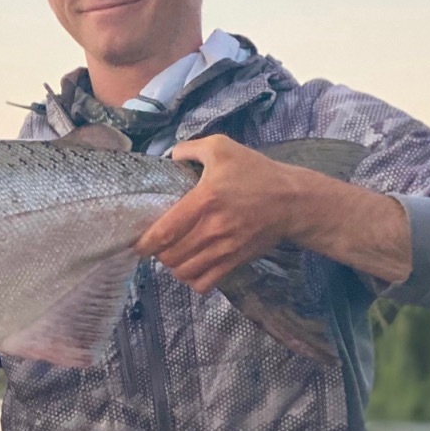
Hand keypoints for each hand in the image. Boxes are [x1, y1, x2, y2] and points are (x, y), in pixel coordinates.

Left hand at [134, 135, 304, 294]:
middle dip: (157, 253)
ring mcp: (225, 248)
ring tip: (174, 255)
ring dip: (173, 266)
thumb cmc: (255, 172)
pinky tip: (192, 267)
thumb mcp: (221, 147)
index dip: (144, 243)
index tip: (137, 243)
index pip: (164, 232)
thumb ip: (189, 148)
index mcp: (204, 200)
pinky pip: (205, 283)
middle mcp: (212, 229)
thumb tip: (169, 156)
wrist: (292, 200)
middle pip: (170, 257)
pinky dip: (192, 280)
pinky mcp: (235, 261)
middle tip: (158, 244)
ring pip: (184, 273)